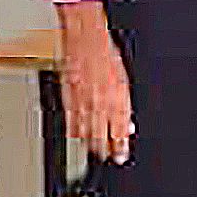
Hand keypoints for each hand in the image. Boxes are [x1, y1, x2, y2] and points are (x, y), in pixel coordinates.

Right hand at [62, 11, 133, 162]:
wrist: (85, 40)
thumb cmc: (106, 57)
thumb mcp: (124, 83)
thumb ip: (125, 108)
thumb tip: (129, 127)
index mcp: (117, 100)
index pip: (119, 134)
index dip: (120, 149)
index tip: (120, 156)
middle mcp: (100, 104)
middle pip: (101, 139)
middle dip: (104, 150)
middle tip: (106, 156)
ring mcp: (82, 103)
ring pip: (85, 134)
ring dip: (90, 144)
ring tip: (94, 149)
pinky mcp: (67, 99)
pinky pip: (70, 123)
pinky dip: (75, 132)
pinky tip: (78, 135)